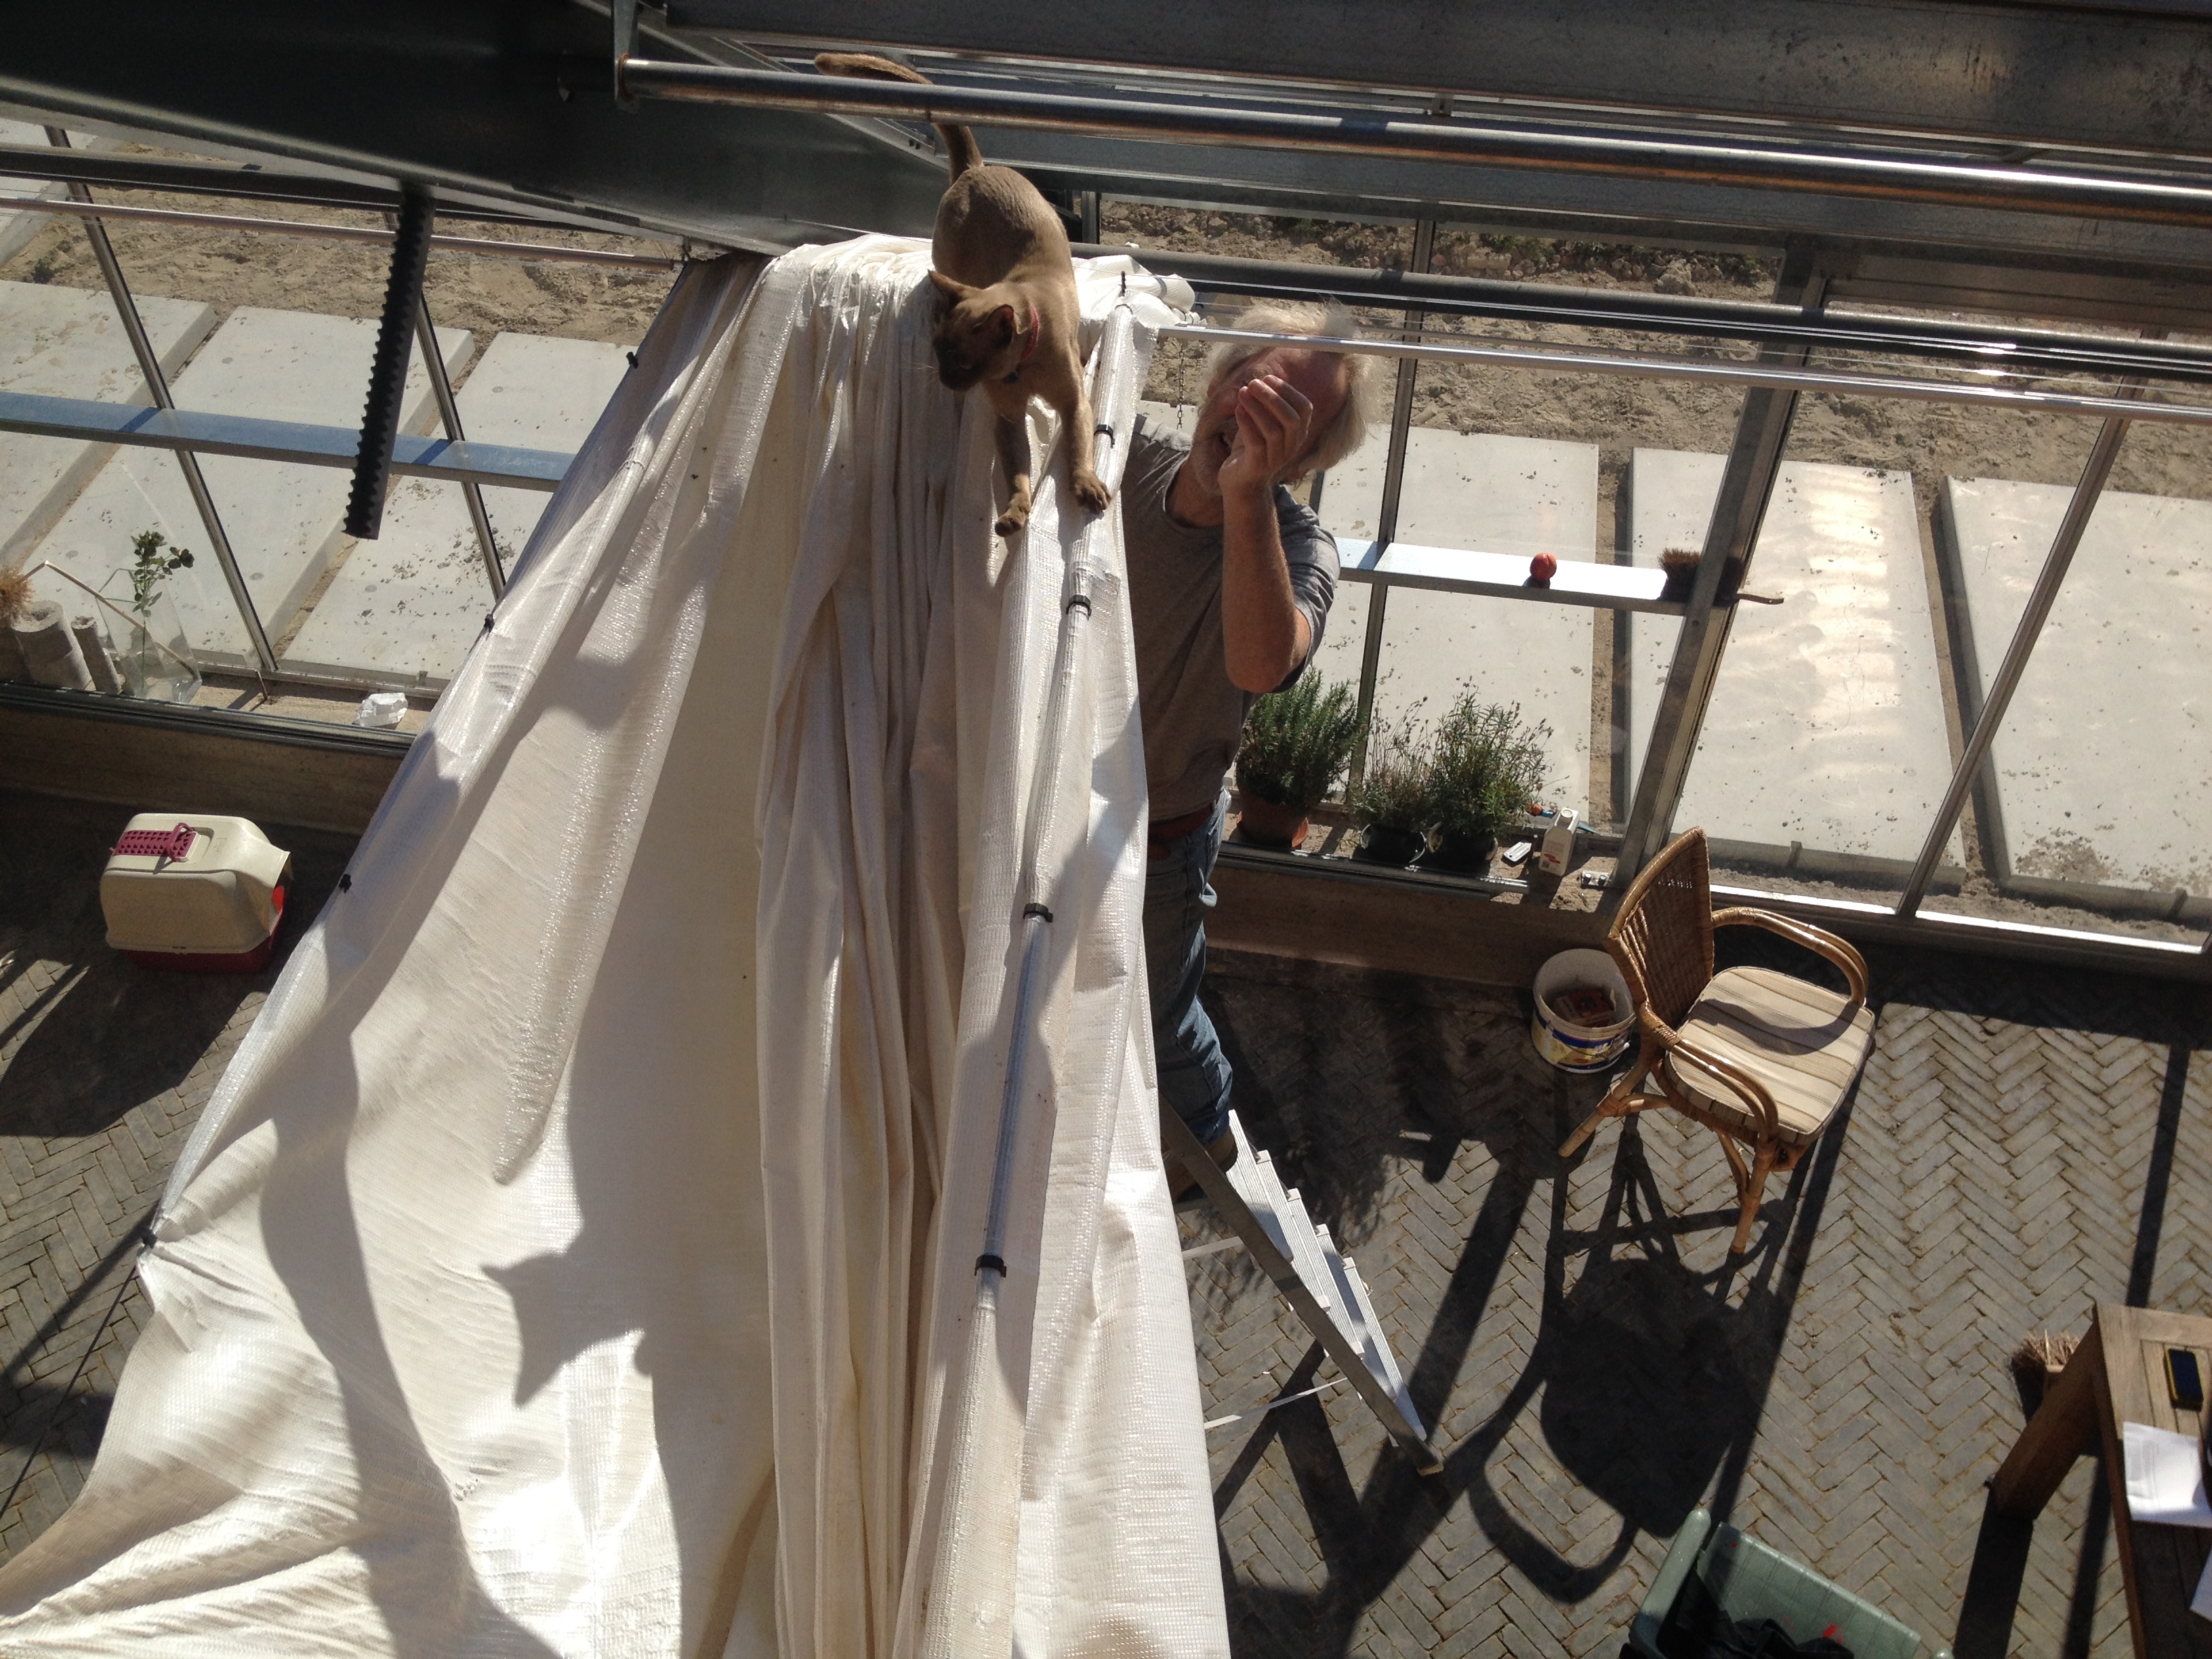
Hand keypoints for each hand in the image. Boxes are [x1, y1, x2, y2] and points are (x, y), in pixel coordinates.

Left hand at [1216, 374, 1314, 499]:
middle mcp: (1292, 447)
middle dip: (1272, 398)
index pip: (1305, 409)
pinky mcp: (1258, 467)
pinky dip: (1246, 423)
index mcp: (1298, 434)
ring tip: (1242, 393)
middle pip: (1291, 419)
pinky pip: (1255, 443)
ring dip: (1257, 408)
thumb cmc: (1250, 448)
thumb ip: (1265, 405)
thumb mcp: (1261, 423)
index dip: (1288, 391)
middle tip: (1253, 383)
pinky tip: (1238, 409)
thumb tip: (1262, 378)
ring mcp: (1276, 459)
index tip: (1268, 378)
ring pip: (1273, 431)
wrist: (1239, 481)